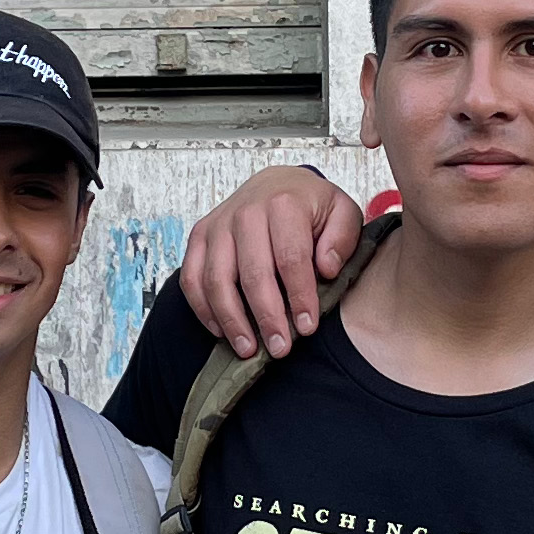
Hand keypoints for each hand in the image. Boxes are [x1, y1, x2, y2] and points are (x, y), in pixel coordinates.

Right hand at [181, 167, 363, 357]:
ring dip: (232, 320)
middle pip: (253, 274)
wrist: (277, 184)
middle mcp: (246, 211)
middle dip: (267, 317)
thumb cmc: (312, 206)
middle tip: (280, 347)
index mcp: (284, 204)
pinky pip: (192, 278)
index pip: (291, 259)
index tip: (307, 327)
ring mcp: (218, 224)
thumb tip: (327, 268)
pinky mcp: (199, 236)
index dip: (299, 297)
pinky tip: (221, 331)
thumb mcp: (342, 212)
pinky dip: (203, 308)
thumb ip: (342, 238)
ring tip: (249, 348)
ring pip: (217, 279)